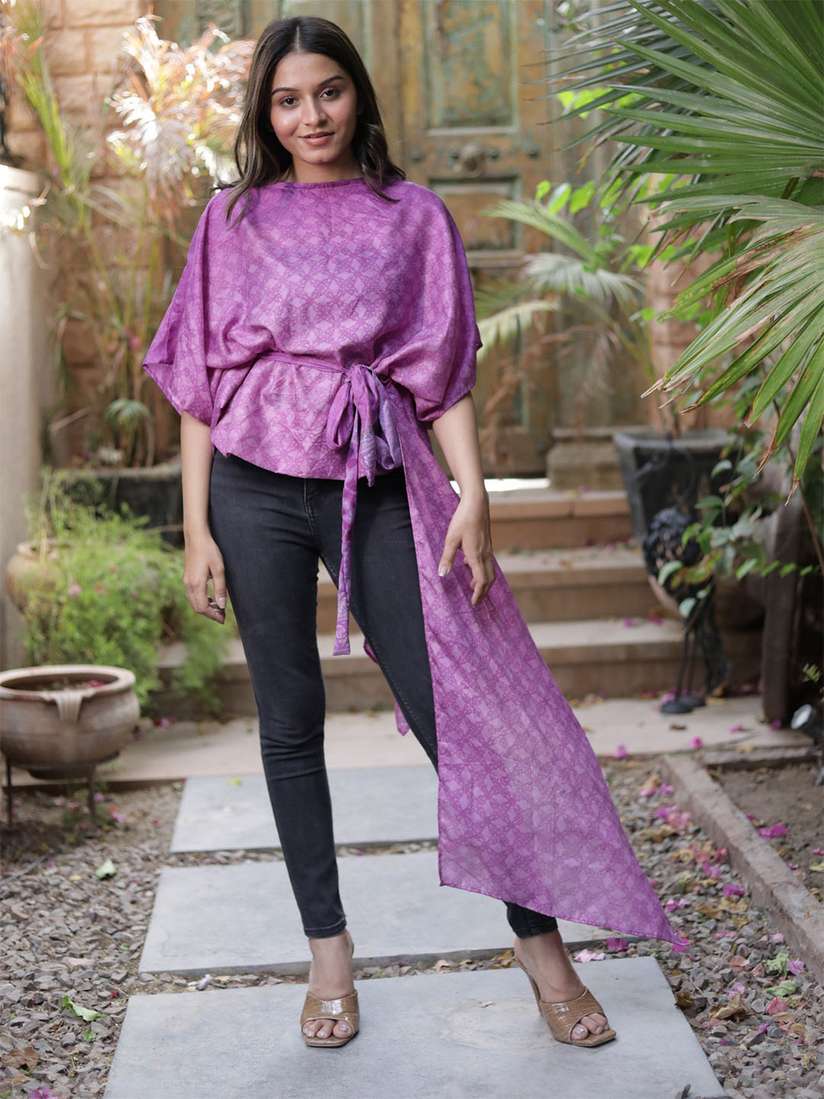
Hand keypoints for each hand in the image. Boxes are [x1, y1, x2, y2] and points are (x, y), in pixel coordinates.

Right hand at [183, 532, 226, 622]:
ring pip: (194, 602)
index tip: (223, 618)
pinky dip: (201, 600)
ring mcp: (186, 581)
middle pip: (197, 607)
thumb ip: (220, 588)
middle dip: (209, 614)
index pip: (203, 608)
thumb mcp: (218, 569)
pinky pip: (192, 595)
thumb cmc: (209, 550)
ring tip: (218, 608)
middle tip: (222, 615)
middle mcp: (188, 585)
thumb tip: (221, 605)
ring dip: (205, 607)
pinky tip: (210, 598)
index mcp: (196, 584)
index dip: (213, 615)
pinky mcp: (187, 578)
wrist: (196, 537)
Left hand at [437, 491, 494, 605]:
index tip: (473, 603)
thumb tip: (442, 575)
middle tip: (475, 600)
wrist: (476, 504)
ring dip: (483, 581)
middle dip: (483, 591)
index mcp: (476, 556)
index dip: (478, 594)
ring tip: (472, 586)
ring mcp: (488, 549)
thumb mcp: (450, 539)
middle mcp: (485, 554)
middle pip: (489, 579)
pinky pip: (487, 562)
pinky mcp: (487, 543)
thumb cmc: (462, 520)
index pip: (481, 581)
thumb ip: (447, 558)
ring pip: (489, 571)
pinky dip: (481, 569)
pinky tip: (469, 565)